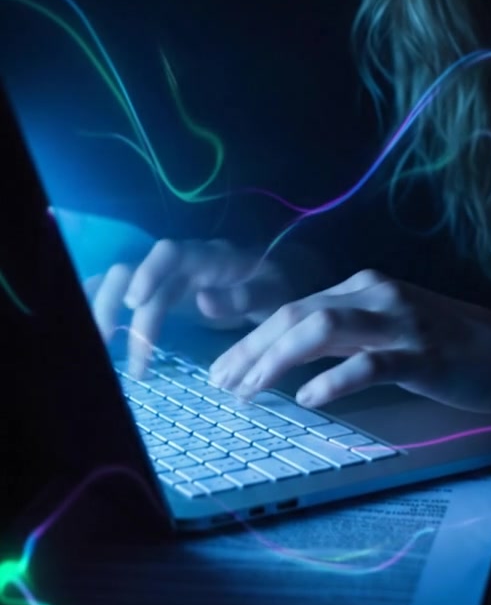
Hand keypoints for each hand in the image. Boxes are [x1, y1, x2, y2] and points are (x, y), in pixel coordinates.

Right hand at [87, 238, 298, 376]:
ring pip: (118, 283)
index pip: (168, 253)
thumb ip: (242, 297)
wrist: (278, 278)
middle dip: (111, 304)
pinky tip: (99, 338)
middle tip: (108, 346)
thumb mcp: (273, 293)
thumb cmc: (275, 285)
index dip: (148, 273)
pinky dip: (104, 311)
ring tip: (99, 350)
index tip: (136, 305)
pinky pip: (123, 295)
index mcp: (206, 257)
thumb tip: (202, 301)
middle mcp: (176, 264)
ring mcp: (163, 278)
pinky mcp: (157, 294)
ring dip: (101, 311)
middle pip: (129, 271)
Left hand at [208, 269, 490, 412]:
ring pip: (321, 330)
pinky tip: (308, 398)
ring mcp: (399, 322)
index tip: (221, 369)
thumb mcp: (388, 328)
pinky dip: (332, 380)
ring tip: (250, 390)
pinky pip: (368, 364)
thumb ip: (342, 335)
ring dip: (277, 360)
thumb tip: (288, 357)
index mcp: (363, 286)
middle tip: (220, 384)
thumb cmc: (448, 345)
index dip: (250, 338)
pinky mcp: (422, 354)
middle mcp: (376, 295)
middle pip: (295, 315)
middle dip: (249, 349)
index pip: (292, 307)